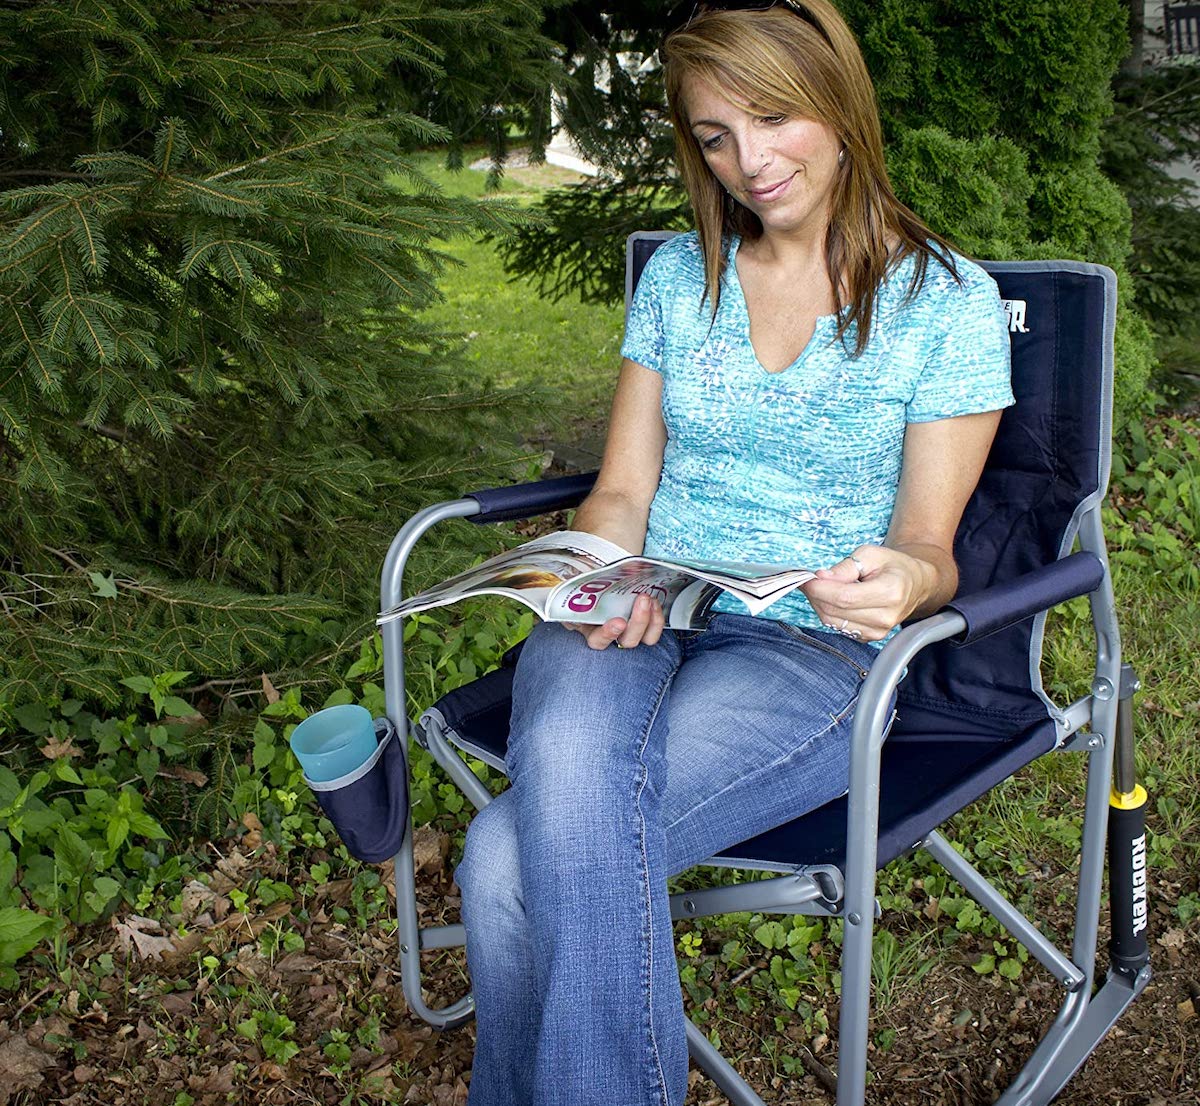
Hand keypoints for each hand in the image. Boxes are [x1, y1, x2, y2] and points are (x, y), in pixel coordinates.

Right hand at [565, 593, 665, 650]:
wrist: (595, 583)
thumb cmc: (585, 587)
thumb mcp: (578, 585)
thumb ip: (581, 583)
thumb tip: (595, 575)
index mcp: (589, 628)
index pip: (597, 641)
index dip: (608, 634)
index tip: (619, 622)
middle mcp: (610, 636)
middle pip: (627, 642)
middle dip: (638, 622)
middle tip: (642, 599)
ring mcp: (628, 633)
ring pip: (644, 640)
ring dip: (651, 620)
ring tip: (650, 600)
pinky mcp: (643, 628)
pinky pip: (653, 632)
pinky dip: (657, 618)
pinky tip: (655, 603)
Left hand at [801, 545, 933, 641]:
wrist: (914, 585)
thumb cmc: (893, 566)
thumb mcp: (871, 554)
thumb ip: (845, 567)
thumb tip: (821, 577)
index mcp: (890, 593)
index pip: (845, 597)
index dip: (820, 589)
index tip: (807, 578)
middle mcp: (885, 617)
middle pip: (836, 611)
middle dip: (815, 594)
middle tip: (807, 580)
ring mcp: (878, 631)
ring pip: (832, 621)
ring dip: (819, 603)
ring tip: (819, 587)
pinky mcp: (869, 638)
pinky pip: (838, 627)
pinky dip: (828, 612)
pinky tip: (830, 599)